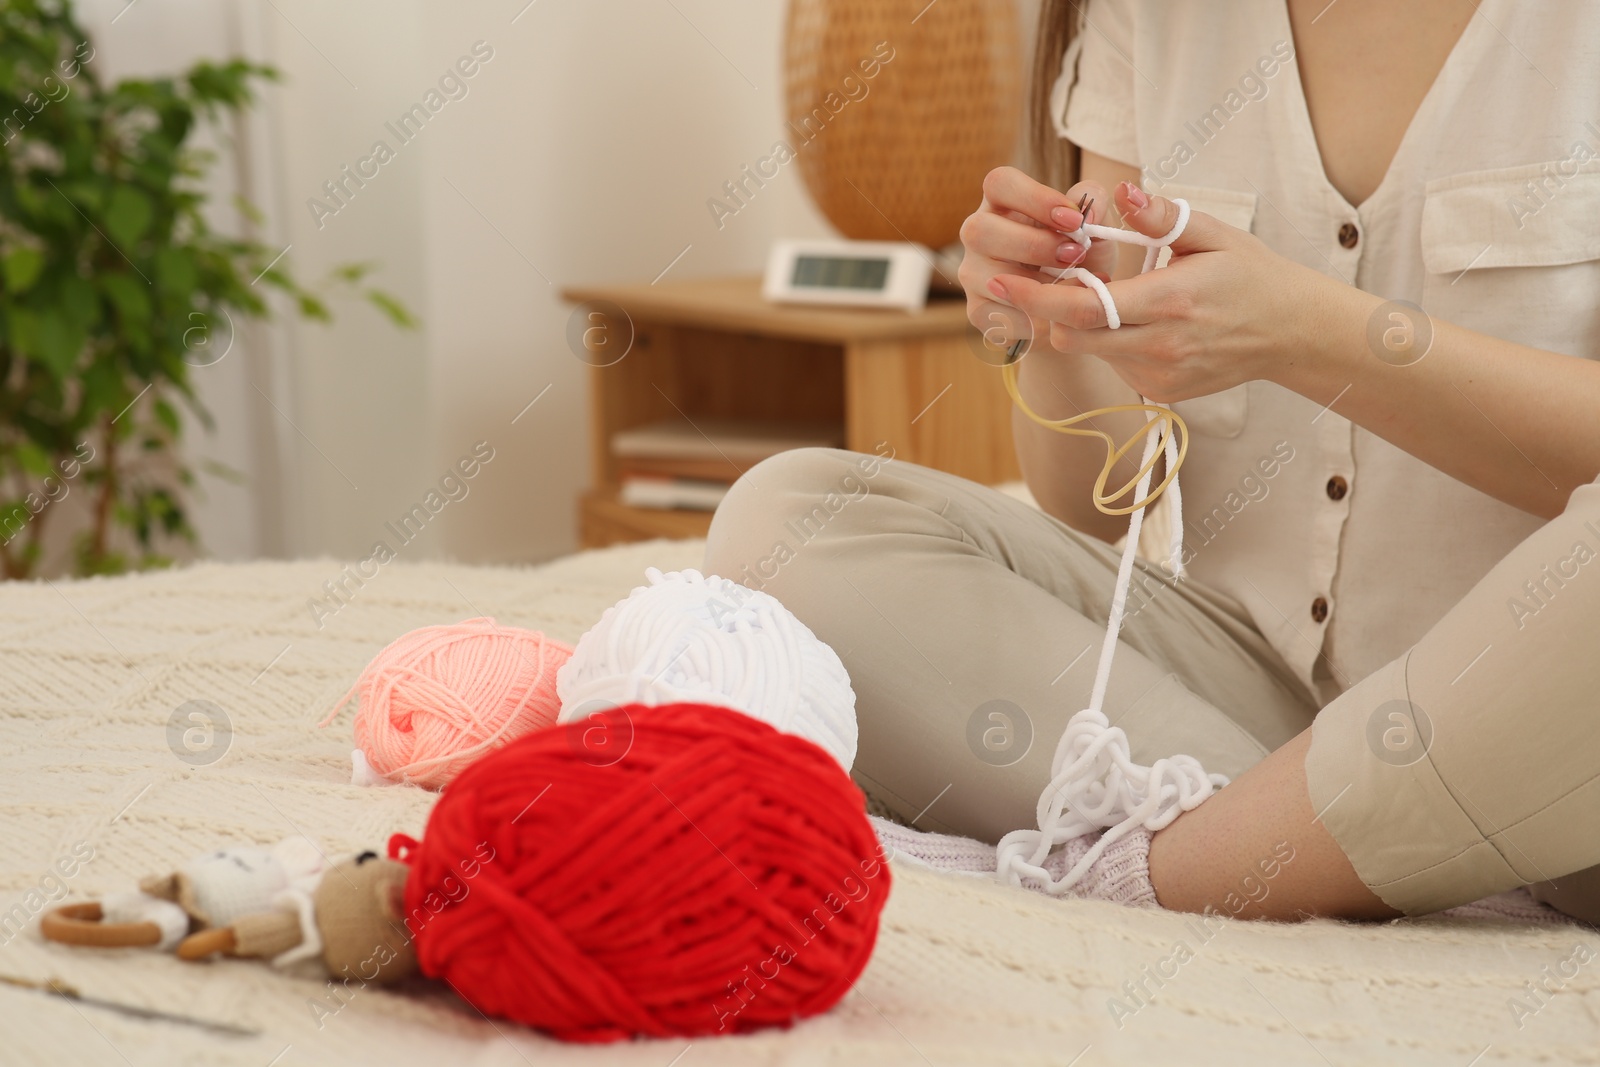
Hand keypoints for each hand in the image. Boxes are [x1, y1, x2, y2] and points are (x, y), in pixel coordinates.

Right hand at [957, 166, 1117, 354]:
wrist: (1075, 303)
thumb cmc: (1080, 253)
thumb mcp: (1094, 225)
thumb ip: (1095, 205)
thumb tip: (1088, 211)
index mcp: (1003, 202)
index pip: (1000, 183)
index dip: (1035, 198)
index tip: (1074, 219)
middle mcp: (978, 232)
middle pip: (981, 230)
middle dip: (1033, 245)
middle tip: (1074, 255)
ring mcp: (972, 272)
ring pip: (988, 276)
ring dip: (1035, 286)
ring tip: (1070, 288)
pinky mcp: (977, 309)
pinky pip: (997, 315)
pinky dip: (1034, 319)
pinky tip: (1057, 316)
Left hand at [987, 181, 1343, 402]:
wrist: (1290, 332)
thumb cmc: (1249, 274)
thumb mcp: (1211, 234)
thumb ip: (1161, 216)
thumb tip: (1117, 193)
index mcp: (1169, 301)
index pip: (1082, 307)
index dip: (1033, 297)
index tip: (998, 282)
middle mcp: (1161, 346)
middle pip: (1073, 335)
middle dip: (1050, 309)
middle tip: (1046, 278)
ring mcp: (1161, 376)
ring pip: (1092, 351)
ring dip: (1085, 324)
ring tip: (1112, 295)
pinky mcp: (1161, 393)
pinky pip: (1115, 366)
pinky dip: (1112, 344)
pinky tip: (1141, 324)